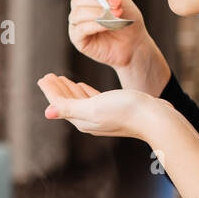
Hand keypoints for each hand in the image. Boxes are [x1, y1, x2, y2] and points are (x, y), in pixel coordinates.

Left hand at [37, 73, 163, 142]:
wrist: (155, 118)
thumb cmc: (126, 111)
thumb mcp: (94, 108)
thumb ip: (70, 108)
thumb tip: (47, 112)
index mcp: (82, 120)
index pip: (60, 104)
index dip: (50, 90)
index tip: (43, 77)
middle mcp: (90, 121)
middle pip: (67, 103)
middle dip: (57, 89)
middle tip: (48, 76)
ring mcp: (102, 116)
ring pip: (79, 101)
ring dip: (69, 90)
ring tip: (61, 79)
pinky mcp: (114, 110)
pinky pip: (93, 100)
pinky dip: (84, 92)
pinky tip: (82, 86)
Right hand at [63, 0, 169, 94]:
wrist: (136, 41)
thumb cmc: (127, 15)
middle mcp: (77, 9)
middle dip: (99, 1)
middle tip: (118, 5)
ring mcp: (76, 24)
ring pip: (79, 13)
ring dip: (100, 13)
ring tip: (117, 15)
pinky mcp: (78, 39)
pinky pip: (81, 28)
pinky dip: (96, 24)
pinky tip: (108, 25)